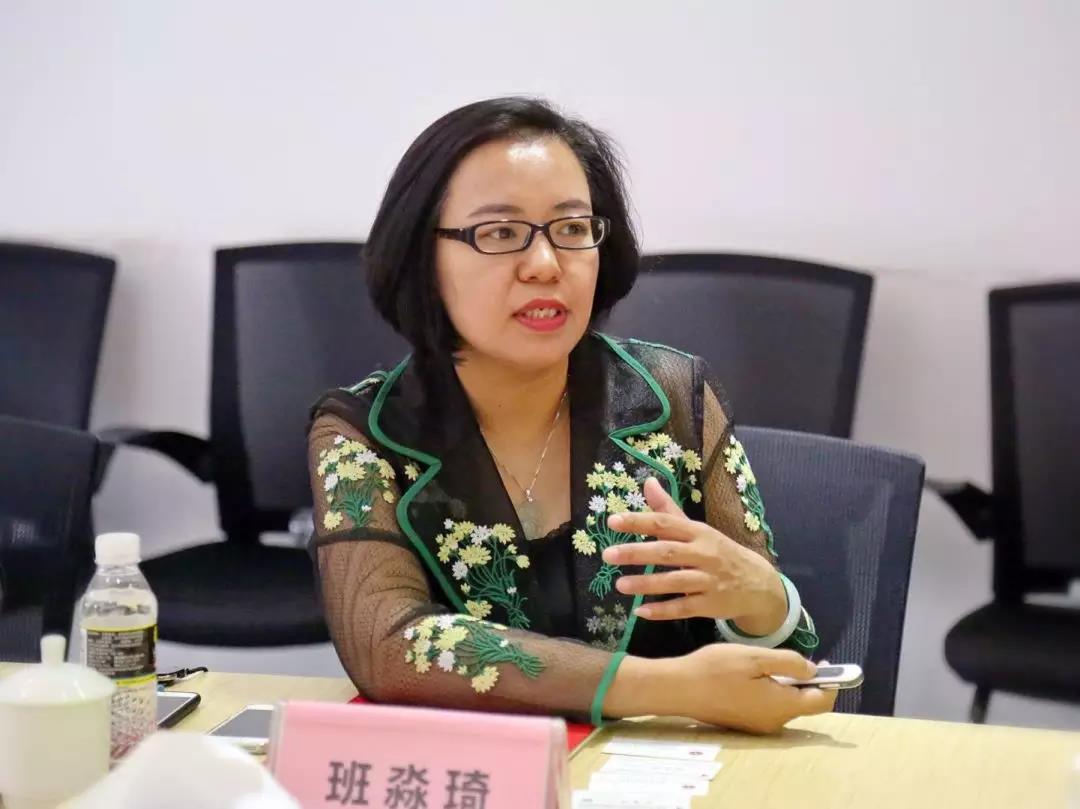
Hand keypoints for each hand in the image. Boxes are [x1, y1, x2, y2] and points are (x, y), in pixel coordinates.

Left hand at [602, 478, 786, 633]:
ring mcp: (709, 581)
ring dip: (646, 583)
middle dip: (637, 553)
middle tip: (608, 555)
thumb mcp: (697, 529)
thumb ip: (669, 509)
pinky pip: (684, 608)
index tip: (612, 521)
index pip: (665, 523)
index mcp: (698, 532)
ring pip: (675, 582)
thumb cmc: (719, 552)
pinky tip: (640, 611)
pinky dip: (662, 610)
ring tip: (619, 584)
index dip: (639, 522)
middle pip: (668, 552)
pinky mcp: (711, 605)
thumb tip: (648, 482)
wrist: (759, 584)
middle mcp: (704, 554)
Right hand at [672, 644, 835, 733]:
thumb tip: (813, 670)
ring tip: (767, 663)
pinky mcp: (745, 722)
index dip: (831, 682)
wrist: (678, 689)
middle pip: (805, 703)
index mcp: (781, 706)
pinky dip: (772, 691)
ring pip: (786, 704)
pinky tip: (752, 675)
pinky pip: (770, 707)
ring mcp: (758, 725)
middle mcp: (774, 722)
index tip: (827, 662)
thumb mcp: (755, 658)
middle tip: (792, 658)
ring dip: (787, 685)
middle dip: (807, 682)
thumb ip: (789, 663)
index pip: (822, 701)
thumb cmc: (716, 669)